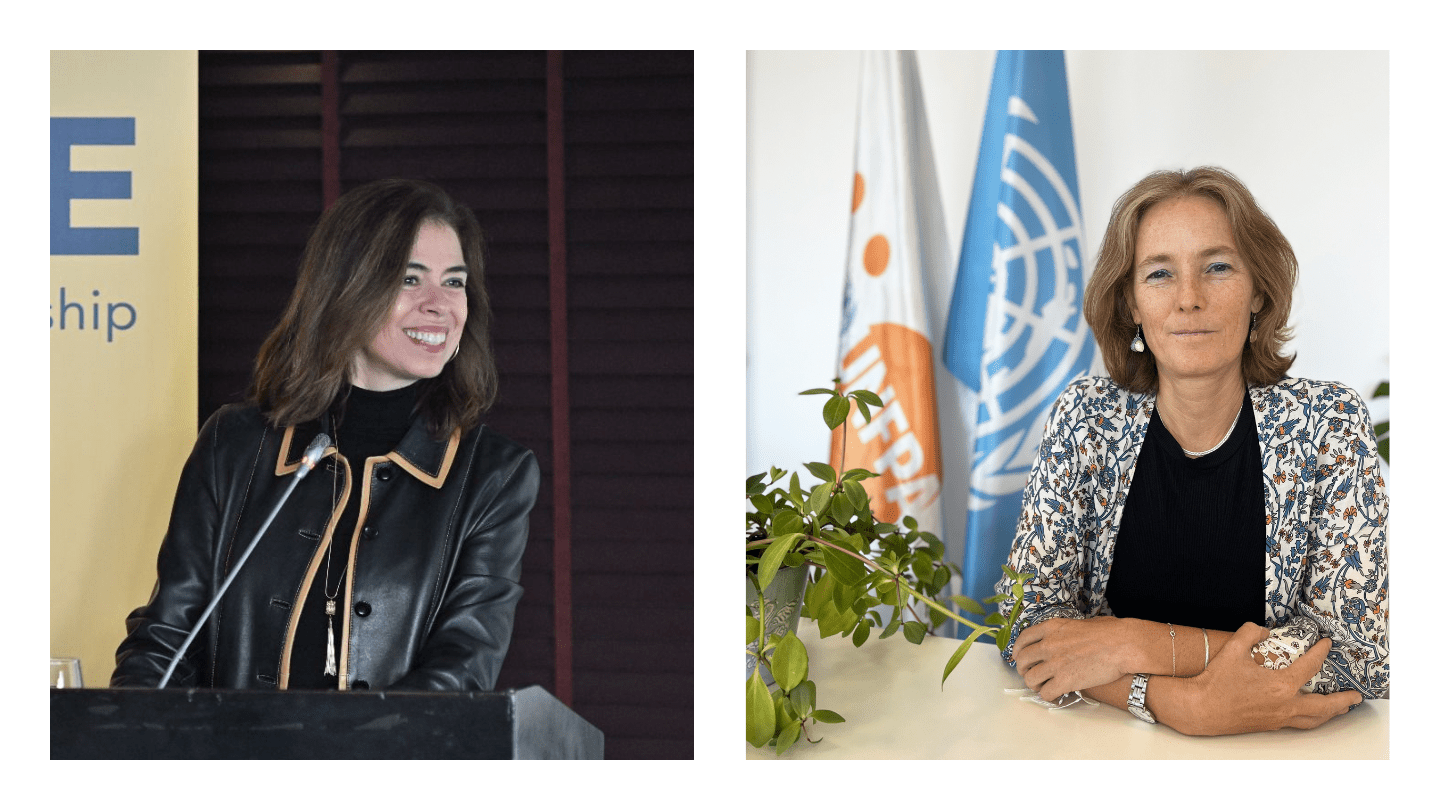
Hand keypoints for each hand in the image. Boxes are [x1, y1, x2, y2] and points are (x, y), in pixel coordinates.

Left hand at [1012, 616, 1135, 701]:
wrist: (1123, 645)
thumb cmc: (1109, 632)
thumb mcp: (1080, 623)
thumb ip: (1065, 632)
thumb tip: (1064, 639)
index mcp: (1051, 628)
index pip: (1023, 639)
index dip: (1018, 650)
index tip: (1018, 657)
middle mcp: (1048, 645)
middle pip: (1022, 660)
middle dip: (1024, 669)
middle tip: (1031, 674)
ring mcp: (1055, 663)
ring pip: (1031, 679)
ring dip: (1034, 684)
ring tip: (1042, 686)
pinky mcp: (1065, 681)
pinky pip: (1046, 693)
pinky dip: (1048, 696)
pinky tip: (1055, 695)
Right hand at [1177, 622, 1361, 735]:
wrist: (1201, 709)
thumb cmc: (1216, 682)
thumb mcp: (1232, 650)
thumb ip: (1250, 633)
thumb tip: (1262, 630)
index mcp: (1280, 685)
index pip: (1309, 668)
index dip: (1320, 653)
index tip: (1326, 644)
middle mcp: (1285, 705)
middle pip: (1323, 705)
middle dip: (1342, 700)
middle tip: (1354, 695)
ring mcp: (1278, 718)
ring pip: (1314, 719)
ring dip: (1331, 714)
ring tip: (1341, 709)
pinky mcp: (1269, 725)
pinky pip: (1299, 724)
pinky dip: (1312, 719)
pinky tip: (1311, 715)